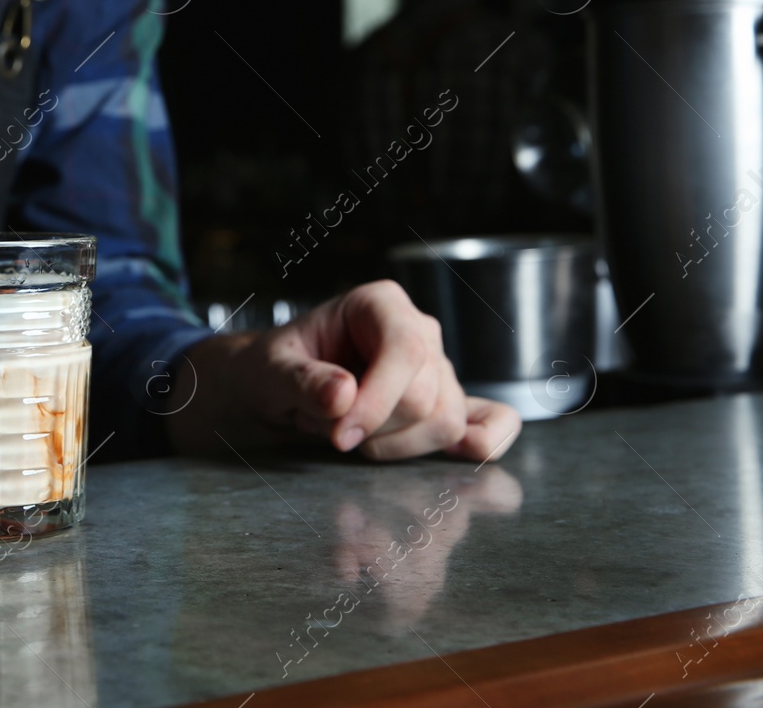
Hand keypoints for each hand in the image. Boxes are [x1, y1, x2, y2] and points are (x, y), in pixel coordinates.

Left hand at [168, 280, 521, 462]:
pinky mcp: (448, 404)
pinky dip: (484, 444)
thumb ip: (302, 380)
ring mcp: (439, 370)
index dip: (378, 401)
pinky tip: (461, 457)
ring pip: (446, 422)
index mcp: (380, 305)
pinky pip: (491, 423)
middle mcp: (419, 332)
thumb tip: (343, 394)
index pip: (405, 351)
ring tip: (356, 437)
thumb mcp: (271, 370)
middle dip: (376, 429)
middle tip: (332, 432)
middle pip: (425, 396)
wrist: (279, 388)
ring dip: (398, 447)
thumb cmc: (275, 368)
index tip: (340, 435)